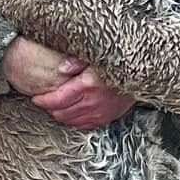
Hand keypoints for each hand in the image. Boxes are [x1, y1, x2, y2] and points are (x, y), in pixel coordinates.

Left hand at [4, 37, 136, 130]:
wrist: (143, 72)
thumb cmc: (119, 60)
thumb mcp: (97, 55)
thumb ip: (77, 60)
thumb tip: (61, 68)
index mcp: (88, 86)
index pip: (58, 99)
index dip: (44, 100)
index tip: (36, 97)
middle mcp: (93, 102)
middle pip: (62, 112)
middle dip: (50, 108)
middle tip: (44, 101)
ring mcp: (101, 112)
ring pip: (72, 121)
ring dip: (61, 115)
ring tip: (55, 108)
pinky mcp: (108, 117)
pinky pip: (86, 125)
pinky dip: (75, 122)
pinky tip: (72, 115)